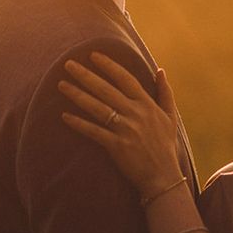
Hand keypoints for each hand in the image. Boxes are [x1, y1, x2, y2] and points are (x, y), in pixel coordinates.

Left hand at [59, 53, 182, 197]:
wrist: (163, 177)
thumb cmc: (166, 146)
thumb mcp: (170, 116)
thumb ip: (165, 92)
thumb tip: (160, 70)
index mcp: (146, 104)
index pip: (125, 78)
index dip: (109, 66)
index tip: (93, 55)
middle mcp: (135, 113)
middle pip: (106, 89)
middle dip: (86, 75)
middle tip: (68, 64)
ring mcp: (125, 129)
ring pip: (97, 107)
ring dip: (78, 95)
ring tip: (62, 85)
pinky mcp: (116, 146)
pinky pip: (94, 131)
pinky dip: (79, 124)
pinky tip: (65, 116)